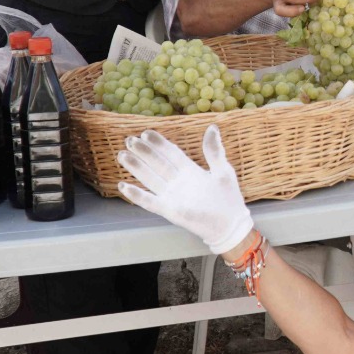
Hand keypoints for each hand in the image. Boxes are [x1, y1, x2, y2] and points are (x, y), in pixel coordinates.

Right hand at [116, 127, 253, 253]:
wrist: (230, 225)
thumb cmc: (228, 198)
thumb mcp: (223, 170)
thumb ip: (214, 151)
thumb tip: (212, 127)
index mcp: (189, 170)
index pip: (171, 153)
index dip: (159, 143)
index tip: (145, 133)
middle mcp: (177, 181)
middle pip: (157, 163)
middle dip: (143, 152)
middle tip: (129, 140)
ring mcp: (172, 195)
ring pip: (150, 179)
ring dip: (136, 168)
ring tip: (122, 155)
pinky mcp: (169, 210)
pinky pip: (149, 201)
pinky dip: (137, 195)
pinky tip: (123, 186)